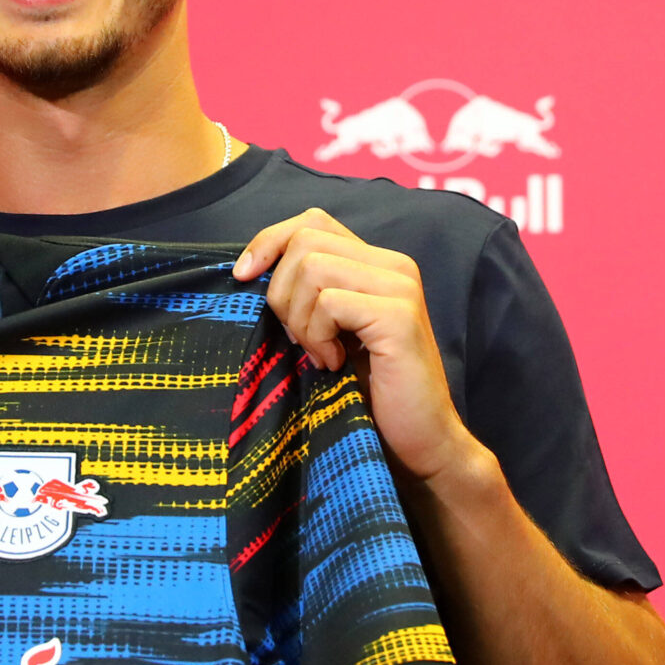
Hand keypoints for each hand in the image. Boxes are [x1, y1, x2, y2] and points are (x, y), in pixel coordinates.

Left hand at [233, 209, 490, 487]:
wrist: (420, 442)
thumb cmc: (369, 392)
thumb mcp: (331, 331)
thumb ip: (310, 294)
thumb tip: (252, 271)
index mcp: (377, 264)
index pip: (312, 222)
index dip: (270, 242)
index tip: (244, 278)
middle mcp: (395, 265)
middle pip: (306, 241)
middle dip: (282, 291)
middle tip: (298, 339)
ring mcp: (400, 287)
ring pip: (312, 268)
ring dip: (299, 320)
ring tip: (320, 354)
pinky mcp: (398, 316)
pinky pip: (329, 303)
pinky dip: (317, 336)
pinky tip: (334, 363)